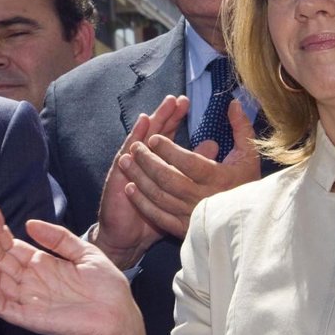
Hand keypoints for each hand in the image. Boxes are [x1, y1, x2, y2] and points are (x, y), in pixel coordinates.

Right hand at [0, 207, 145, 334]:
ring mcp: (27, 299)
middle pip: (0, 258)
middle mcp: (30, 281)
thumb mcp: (84, 251)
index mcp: (42, 266)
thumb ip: (58, 237)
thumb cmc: (107, 287)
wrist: (120, 316)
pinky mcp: (27, 317)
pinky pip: (0, 303)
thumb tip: (29, 223)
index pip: (12, 246)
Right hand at [92, 96, 187, 267]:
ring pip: (141, 138)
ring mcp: (129, 166)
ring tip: (162, 106)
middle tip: (176, 98)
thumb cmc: (152, 215)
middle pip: (155, 131)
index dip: (175, 118)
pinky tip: (142, 125)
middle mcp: (142, 160)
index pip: (167, 134)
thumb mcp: (177, 191)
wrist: (126, 236)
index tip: (185, 102)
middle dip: (166, 115)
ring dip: (151, 122)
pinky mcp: (120, 175)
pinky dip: (134, 138)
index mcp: (157, 162)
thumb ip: (194, 165)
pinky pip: (128, 153)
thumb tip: (214, 144)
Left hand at [118, 99, 260, 238]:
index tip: (154, 138)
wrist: (248, 222)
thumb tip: (234, 103)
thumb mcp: (249, 156)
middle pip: (169, 179)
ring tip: (125, 161)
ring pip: (159, 196)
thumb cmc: (248, 186)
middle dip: (148, 161)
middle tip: (135, 147)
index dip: (169, 150)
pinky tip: (130, 188)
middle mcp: (203, 198)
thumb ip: (241, 128)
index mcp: (218, 178)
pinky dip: (142, 202)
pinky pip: (159, 216)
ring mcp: (192, 215)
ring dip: (140, 178)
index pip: (189, 162)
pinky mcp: (185, 229)